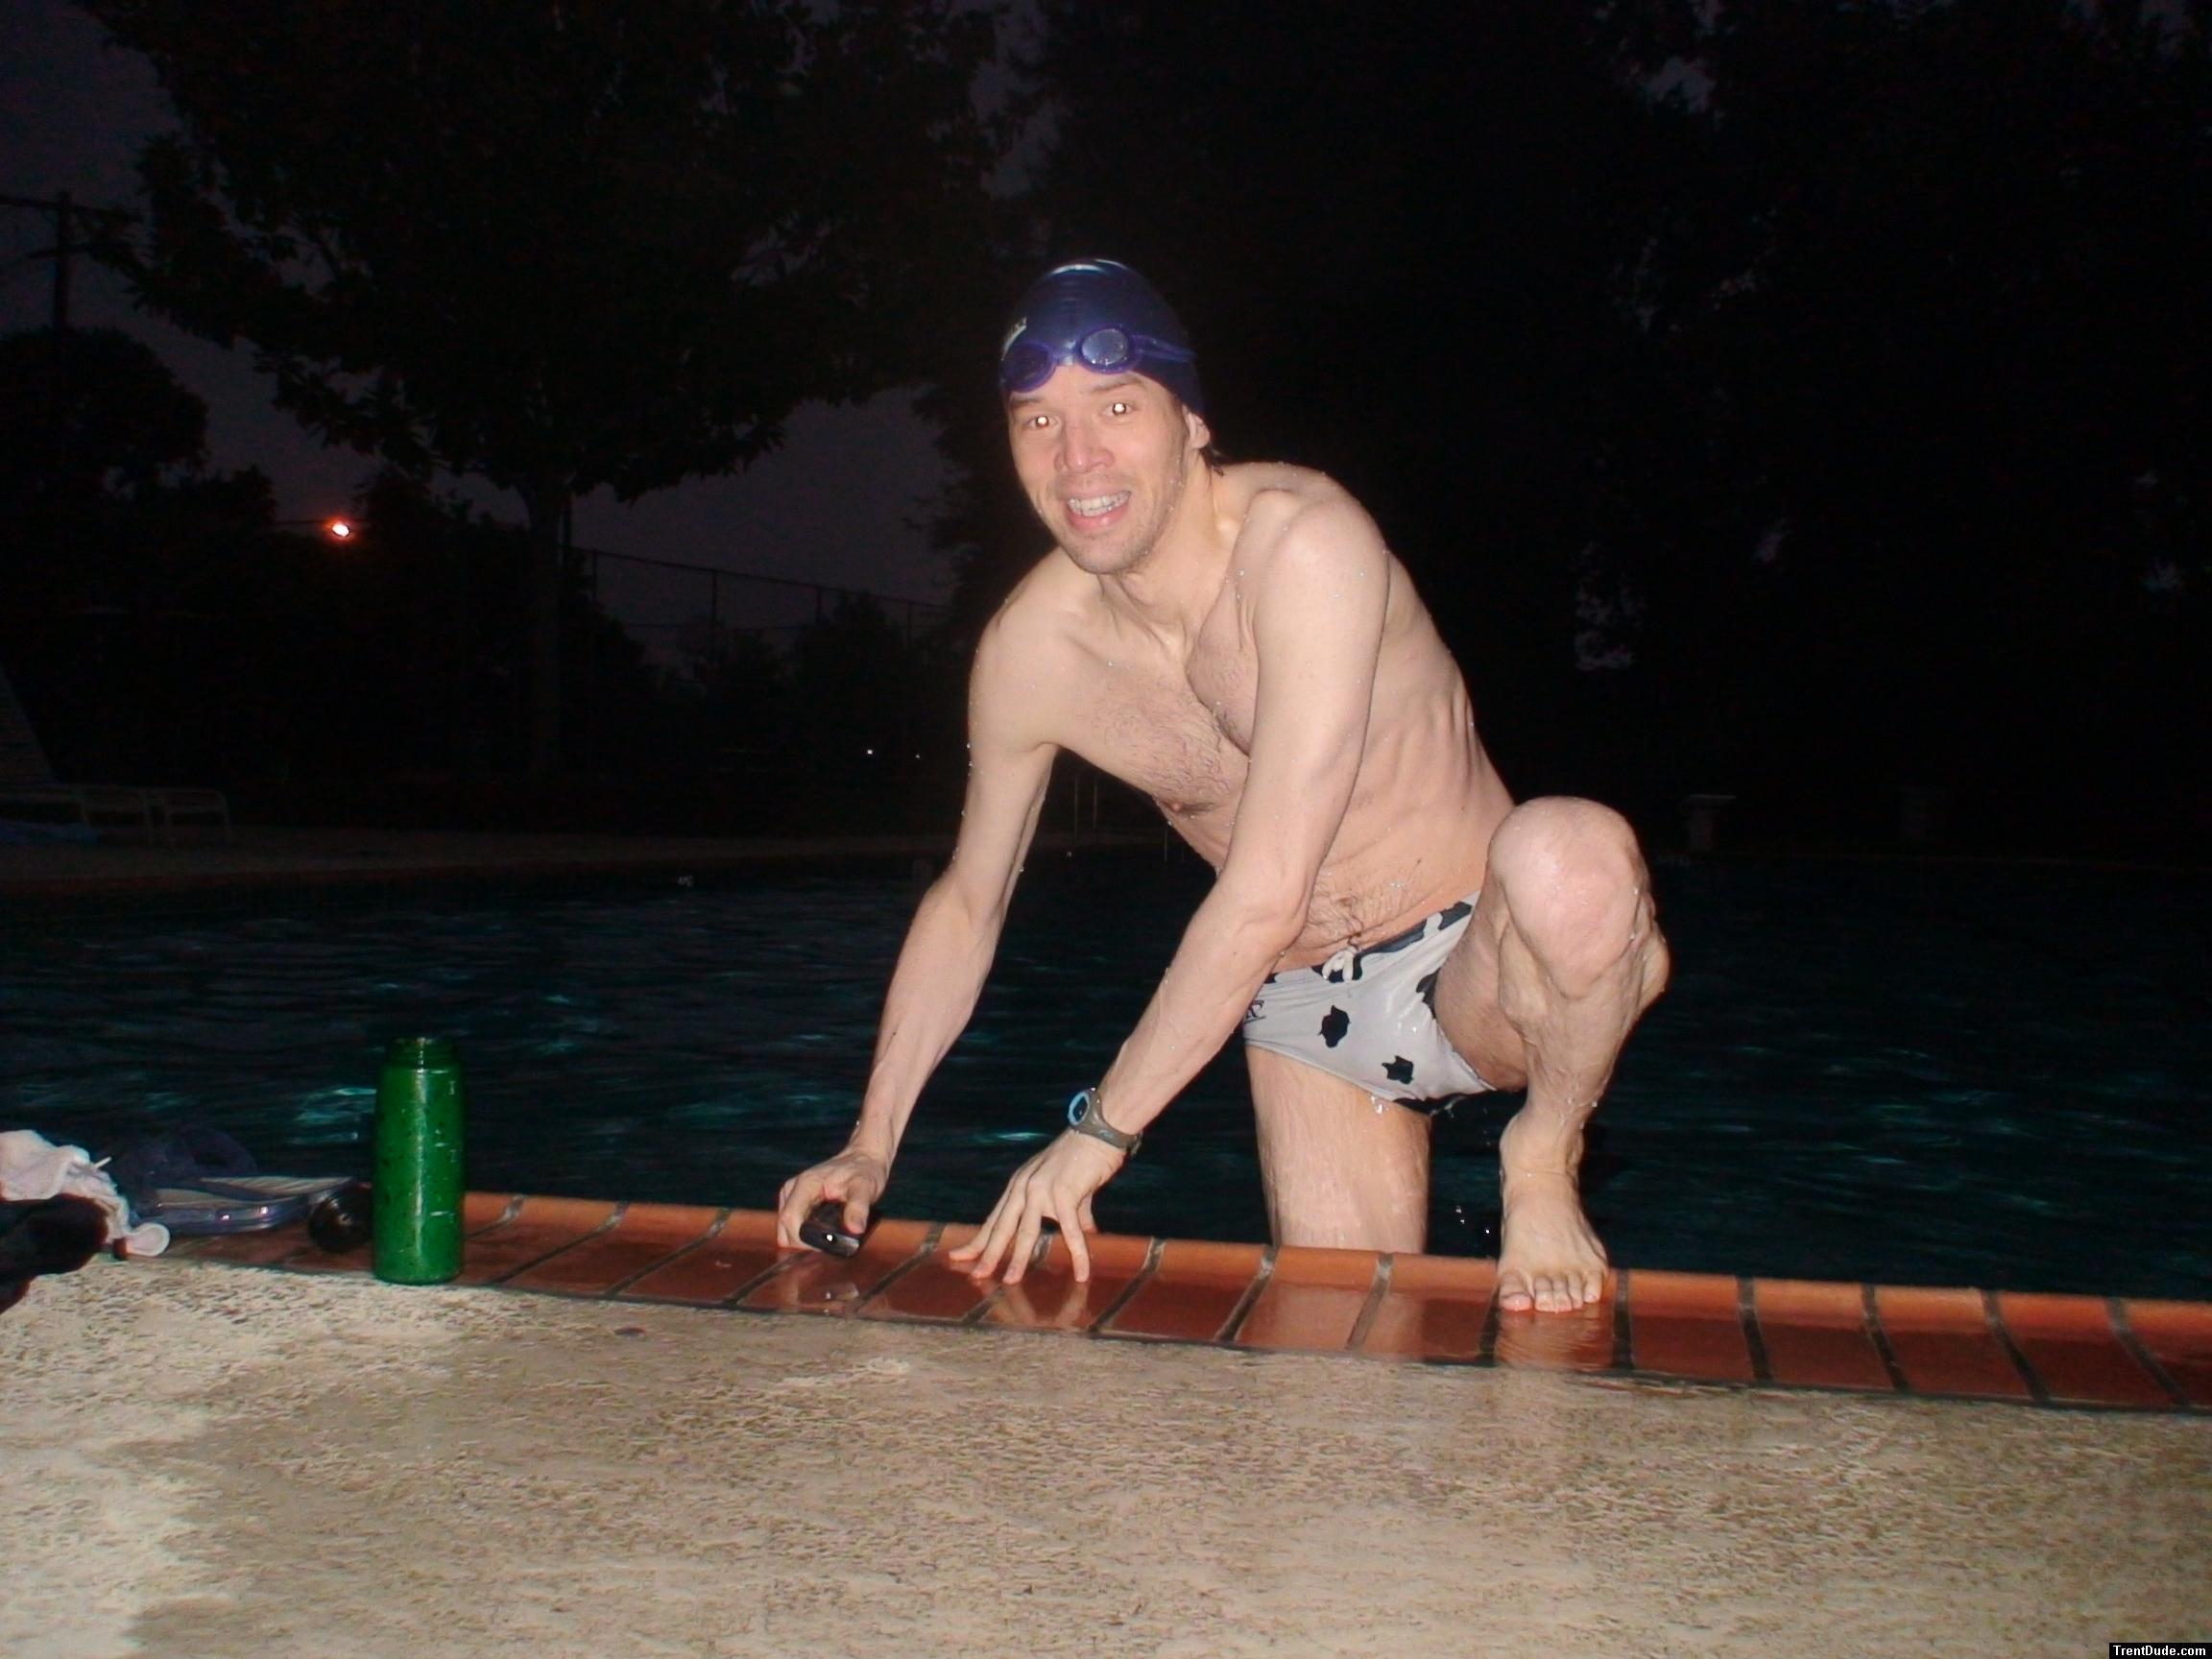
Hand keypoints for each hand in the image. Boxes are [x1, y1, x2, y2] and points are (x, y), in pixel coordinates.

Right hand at [775, 1147, 887, 1248]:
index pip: (789, 1219)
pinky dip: (803, 1234)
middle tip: (828, 1245)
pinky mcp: (796, 1201)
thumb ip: (859, 1208)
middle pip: (784, 1227)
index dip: (802, 1239)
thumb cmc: (864, 1170)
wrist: (863, 1158)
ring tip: (826, 1239)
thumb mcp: (865, 1188)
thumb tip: (855, 1229)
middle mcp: (793, 1189)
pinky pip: (791, 1225)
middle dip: (803, 1242)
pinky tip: (821, 1234)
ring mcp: (792, 1195)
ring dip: (802, 1239)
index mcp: (806, 1184)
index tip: (823, 1247)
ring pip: (785, 1229)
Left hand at [947, 1131, 1122, 1284]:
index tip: (960, 1257)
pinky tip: (1082, 1273)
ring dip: (1018, 1259)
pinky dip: (1077, 1253)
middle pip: (1001, 1228)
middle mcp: (1023, 1188)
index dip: (978, 1240)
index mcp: (1019, 1186)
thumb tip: (1087, 1235)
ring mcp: (1041, 1190)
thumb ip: (1072, 1215)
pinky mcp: (1064, 1193)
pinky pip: (1070, 1230)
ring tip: (1010, 1282)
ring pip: (1025, 1232)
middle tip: (976, 1276)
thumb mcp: (1069, 1190)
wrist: (1098, 1132)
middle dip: (987, 1254)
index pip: (995, 1220)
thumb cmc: (1083, 1159)